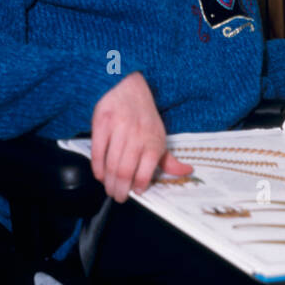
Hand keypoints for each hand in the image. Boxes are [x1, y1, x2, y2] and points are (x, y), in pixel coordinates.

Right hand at [90, 71, 192, 201]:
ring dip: (109, 182)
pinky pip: (97, 152)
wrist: (127, 87)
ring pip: (111, 164)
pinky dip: (98, 168)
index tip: (136, 192)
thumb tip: (187, 171)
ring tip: (109, 188)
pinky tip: (100, 175)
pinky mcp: (102, 124)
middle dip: (121, 190)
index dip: (139, 186)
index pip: (146, 172)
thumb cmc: (145, 117)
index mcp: (154, 141)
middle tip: (119, 197)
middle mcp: (137, 136)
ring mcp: (118, 130)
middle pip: (125, 172)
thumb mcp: (161, 136)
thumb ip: (170, 159)